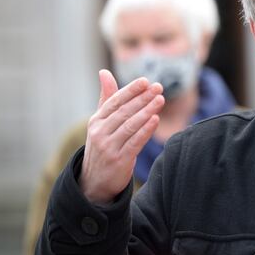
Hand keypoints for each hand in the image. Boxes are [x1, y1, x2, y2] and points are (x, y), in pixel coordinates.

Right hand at [80, 69, 164, 203]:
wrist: (94, 181)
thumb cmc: (103, 146)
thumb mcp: (101, 122)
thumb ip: (106, 98)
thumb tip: (104, 72)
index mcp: (96, 121)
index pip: (115, 101)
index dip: (130, 90)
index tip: (145, 81)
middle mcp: (100, 132)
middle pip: (124, 111)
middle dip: (142, 98)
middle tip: (158, 87)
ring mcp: (108, 147)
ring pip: (130, 126)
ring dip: (146, 111)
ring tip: (160, 100)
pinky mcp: (119, 160)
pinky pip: (134, 142)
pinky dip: (145, 131)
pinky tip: (155, 120)